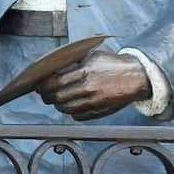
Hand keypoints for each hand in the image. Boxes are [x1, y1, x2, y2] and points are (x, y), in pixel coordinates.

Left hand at [36, 51, 150, 120]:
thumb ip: (72, 64)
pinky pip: (78, 116)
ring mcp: (95, 101)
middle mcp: (89, 87)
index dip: (43, 85)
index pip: (55, 81)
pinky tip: (70, 106)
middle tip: (43, 95)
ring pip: (66, 108)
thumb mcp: (91, 57)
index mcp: (85, 70)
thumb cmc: (111, 64)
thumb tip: (50, 70)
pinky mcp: (100, 112)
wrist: (135, 77)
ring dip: (57, 105)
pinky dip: (71, 113)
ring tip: (55, 101)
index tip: (38, 85)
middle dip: (46, 96)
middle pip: (58, 96)